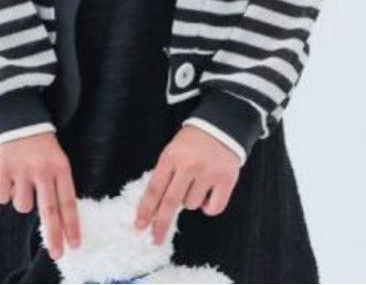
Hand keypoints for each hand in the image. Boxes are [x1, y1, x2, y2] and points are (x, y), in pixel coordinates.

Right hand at [0, 131, 81, 260]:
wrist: (16, 116)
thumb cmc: (38, 145)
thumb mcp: (55, 158)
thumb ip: (56, 184)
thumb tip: (58, 220)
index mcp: (60, 166)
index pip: (68, 201)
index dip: (71, 225)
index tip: (75, 244)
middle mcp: (42, 169)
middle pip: (50, 210)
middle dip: (54, 235)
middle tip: (57, 254)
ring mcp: (21, 169)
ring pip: (22, 206)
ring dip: (21, 198)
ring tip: (21, 179)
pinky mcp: (1, 169)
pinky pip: (1, 198)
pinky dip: (3, 191)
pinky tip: (7, 176)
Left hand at [133, 125, 240, 244]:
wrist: (221, 127)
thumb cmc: (192, 143)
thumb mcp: (173, 152)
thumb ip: (164, 176)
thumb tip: (154, 210)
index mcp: (171, 156)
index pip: (155, 188)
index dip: (146, 209)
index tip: (140, 226)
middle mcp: (189, 165)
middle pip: (170, 202)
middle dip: (161, 224)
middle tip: (155, 238)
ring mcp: (208, 173)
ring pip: (191, 205)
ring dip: (190, 201)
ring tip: (196, 183)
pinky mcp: (226, 180)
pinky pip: (212, 209)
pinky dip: (208, 207)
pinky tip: (209, 193)